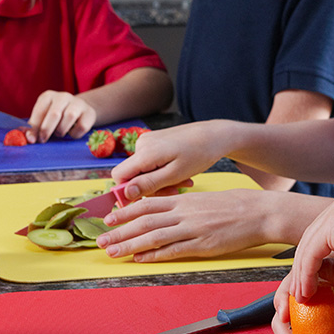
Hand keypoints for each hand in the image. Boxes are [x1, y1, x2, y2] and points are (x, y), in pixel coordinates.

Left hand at [27, 91, 96, 142]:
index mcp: (48, 96)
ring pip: (69, 117)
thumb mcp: (43, 119)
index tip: (32, 140)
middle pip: (54, 114)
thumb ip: (34, 128)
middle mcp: (63, 96)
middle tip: (43, 140)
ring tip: (59, 132)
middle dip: (47, 130)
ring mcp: (77, 103)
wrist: (78, 111)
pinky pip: (81, 126)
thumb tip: (29, 139)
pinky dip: (74, 134)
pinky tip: (71, 132)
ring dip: (61, 130)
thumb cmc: (56, 117)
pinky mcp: (89, 112)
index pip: (39, 112)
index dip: (34, 127)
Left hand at [97, 189, 272, 261]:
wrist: (259, 212)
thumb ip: (183, 206)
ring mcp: (192, 229)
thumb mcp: (204, 199)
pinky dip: (154, 255)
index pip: (146, 205)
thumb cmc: (234, 205)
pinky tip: (140, 259)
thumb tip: (165, 212)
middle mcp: (183, 213)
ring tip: (113, 252)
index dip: (124, 212)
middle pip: (144, 221)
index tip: (108, 219)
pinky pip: (174, 250)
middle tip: (100, 241)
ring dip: (130, 245)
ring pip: (153, 236)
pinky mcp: (203, 245)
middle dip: (119, 231)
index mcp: (183, 200)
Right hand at [110, 121, 228, 200]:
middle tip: (175, 190)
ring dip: (160, 181)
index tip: (146, 199)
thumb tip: (125, 194)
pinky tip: (180, 173)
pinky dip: (164, 171)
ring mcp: (148, 141)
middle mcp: (142, 144)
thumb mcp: (175, 175)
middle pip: (133, 175)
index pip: (119, 176)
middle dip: (151, 187)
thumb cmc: (199, 154)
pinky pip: (151, 163)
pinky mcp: (155, 141)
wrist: (215, 134)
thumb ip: (149, 184)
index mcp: (145, 152)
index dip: (128, 192)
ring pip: (144, 171)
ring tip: (183, 182)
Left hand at [287, 185, 333, 304]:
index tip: (310, 282)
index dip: (313, 258)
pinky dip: (306, 273)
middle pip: (313, 235)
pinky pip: (311, 252)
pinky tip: (308, 291)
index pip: (325, 230)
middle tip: (300, 293)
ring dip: (302, 273)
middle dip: (304, 267)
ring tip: (302, 297)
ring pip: (308, 244)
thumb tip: (317, 274)